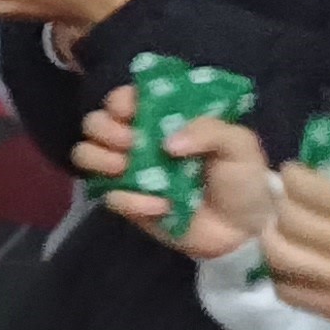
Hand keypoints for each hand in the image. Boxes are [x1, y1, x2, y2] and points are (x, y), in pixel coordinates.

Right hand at [73, 83, 277, 257]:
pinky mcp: (128, 204)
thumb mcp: (239, 145)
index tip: (132, 112)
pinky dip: (130, 200)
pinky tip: (160, 206)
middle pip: (95, 123)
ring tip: (125, 168)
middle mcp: (140, 141)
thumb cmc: (243, 179)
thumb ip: (209, 130)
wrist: (244, 230)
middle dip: (105, 129)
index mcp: (164, 119)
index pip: (126, 98)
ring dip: (99, 158)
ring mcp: (130, 173)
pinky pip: (109, 197)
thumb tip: (168, 144)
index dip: (120, 100)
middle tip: (130, 143)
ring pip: (85, 154)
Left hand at [261, 165, 329, 329]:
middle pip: (294, 220)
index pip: (320, 192)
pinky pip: (291, 293)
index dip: (295, 177)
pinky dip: (279, 275)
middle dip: (280, 203)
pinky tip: (287, 263)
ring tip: (276, 229)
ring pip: (283, 257)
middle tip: (282, 198)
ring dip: (271, 238)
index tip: (292, 173)